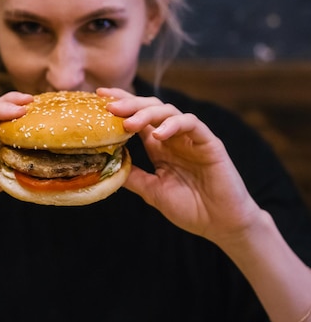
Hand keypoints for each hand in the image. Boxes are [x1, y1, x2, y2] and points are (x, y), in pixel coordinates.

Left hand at [99, 88, 261, 245]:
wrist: (222, 225)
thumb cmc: (191, 208)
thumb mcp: (153, 192)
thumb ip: (133, 177)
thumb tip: (105, 165)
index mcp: (160, 146)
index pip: (137, 117)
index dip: (120, 104)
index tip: (98, 96)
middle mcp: (174, 137)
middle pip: (150, 108)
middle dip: (129, 104)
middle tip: (109, 107)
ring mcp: (191, 137)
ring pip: (168, 111)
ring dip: (147, 114)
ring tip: (129, 123)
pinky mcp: (209, 142)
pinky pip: (191, 124)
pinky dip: (173, 125)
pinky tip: (158, 134)